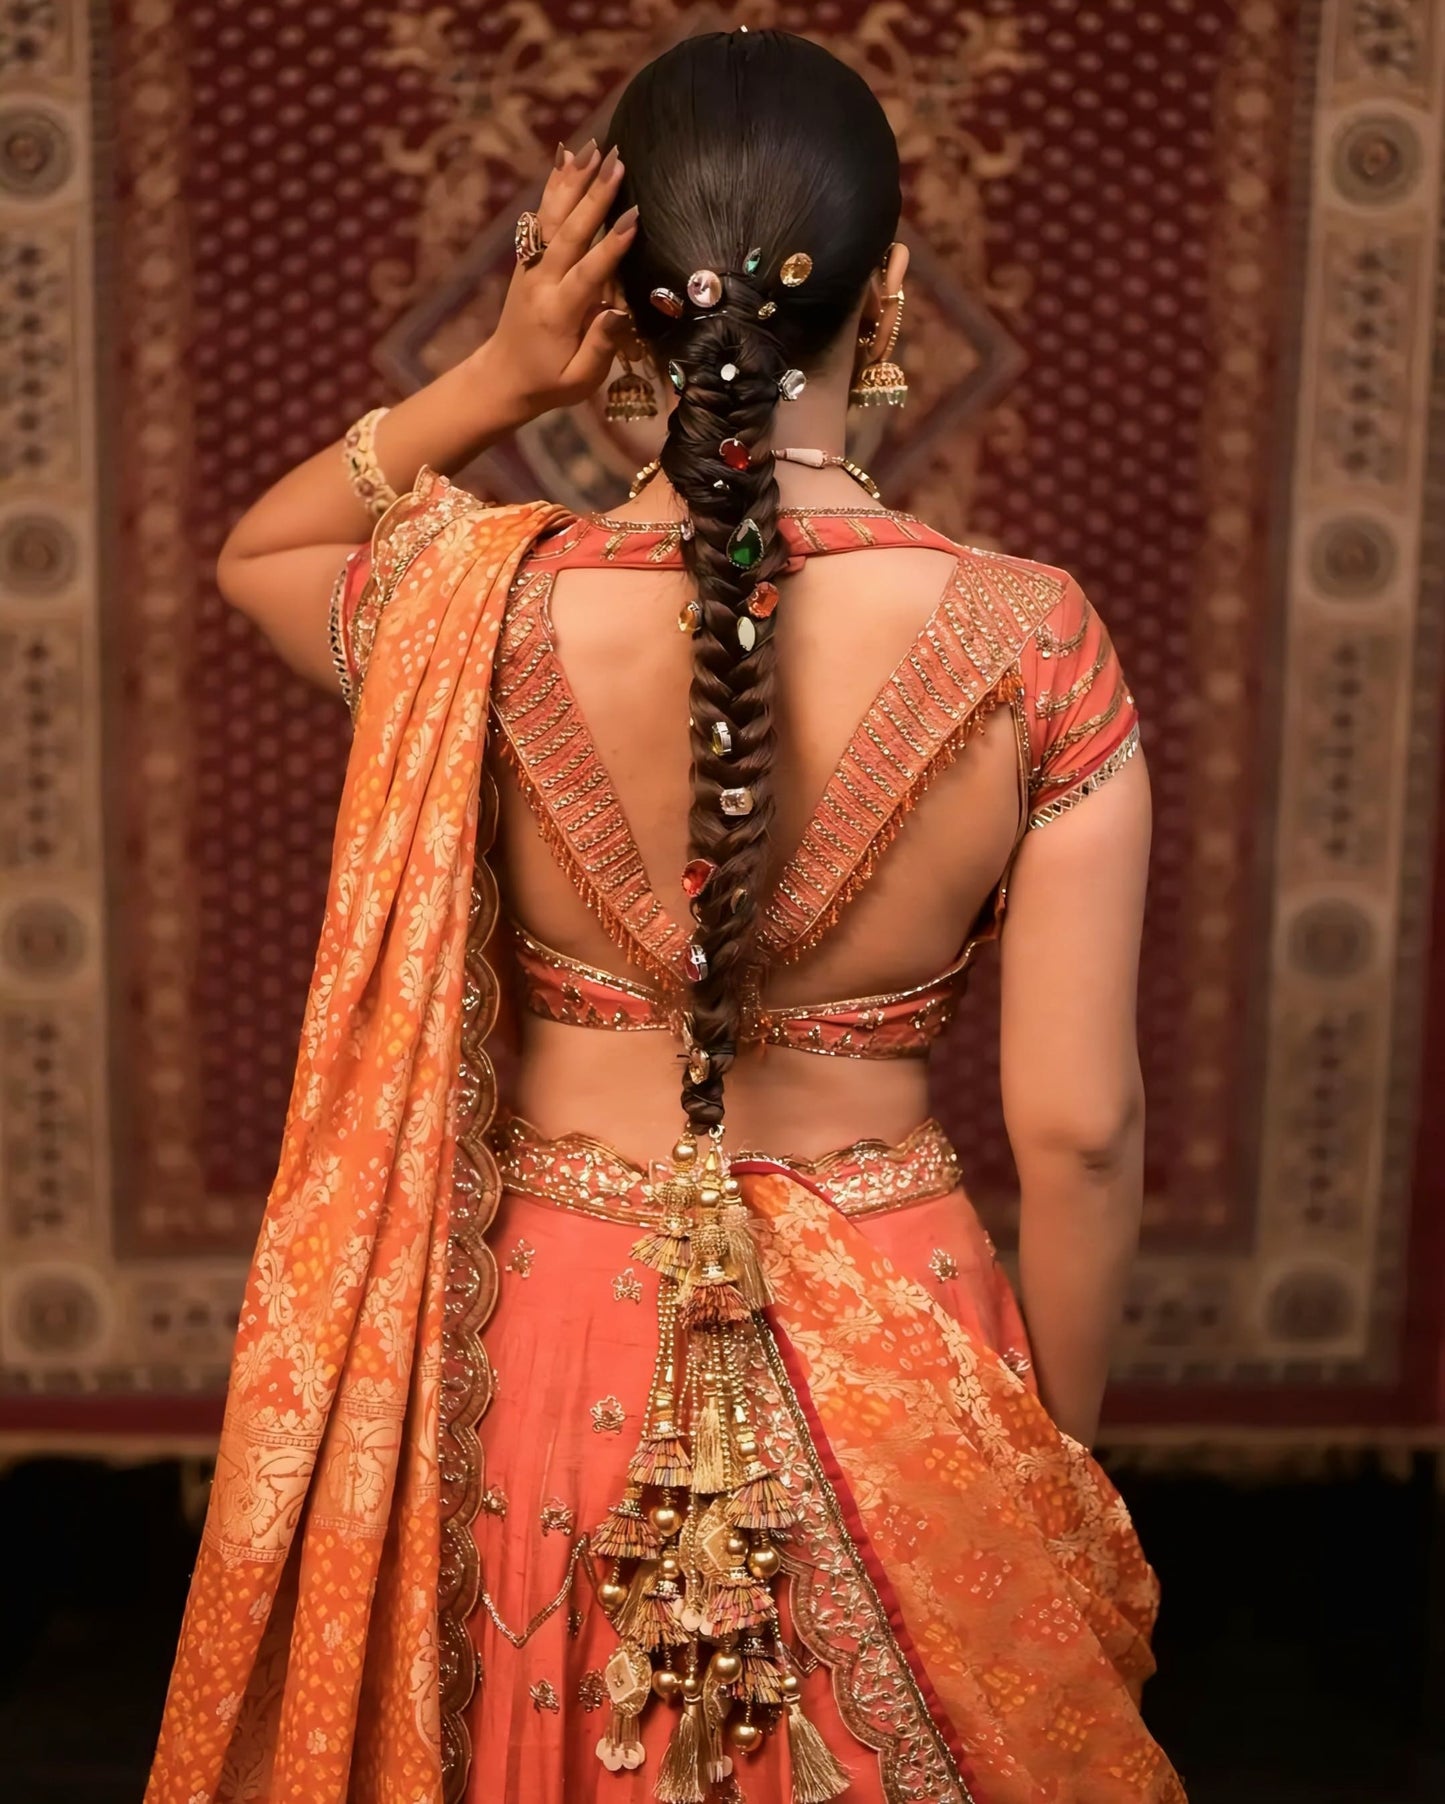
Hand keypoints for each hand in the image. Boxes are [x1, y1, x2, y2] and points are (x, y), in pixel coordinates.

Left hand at [475, 141, 638, 415]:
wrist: (502, 378)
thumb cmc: (549, 383)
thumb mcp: (578, 380)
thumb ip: (600, 346)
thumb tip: (618, 312)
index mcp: (558, 313)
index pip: (588, 272)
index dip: (612, 245)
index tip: (634, 215)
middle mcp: (541, 282)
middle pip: (570, 232)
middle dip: (594, 196)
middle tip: (617, 161)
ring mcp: (530, 267)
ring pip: (553, 216)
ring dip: (573, 180)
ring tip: (593, 147)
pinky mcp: (527, 260)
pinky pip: (541, 217)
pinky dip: (553, 186)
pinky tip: (565, 159)